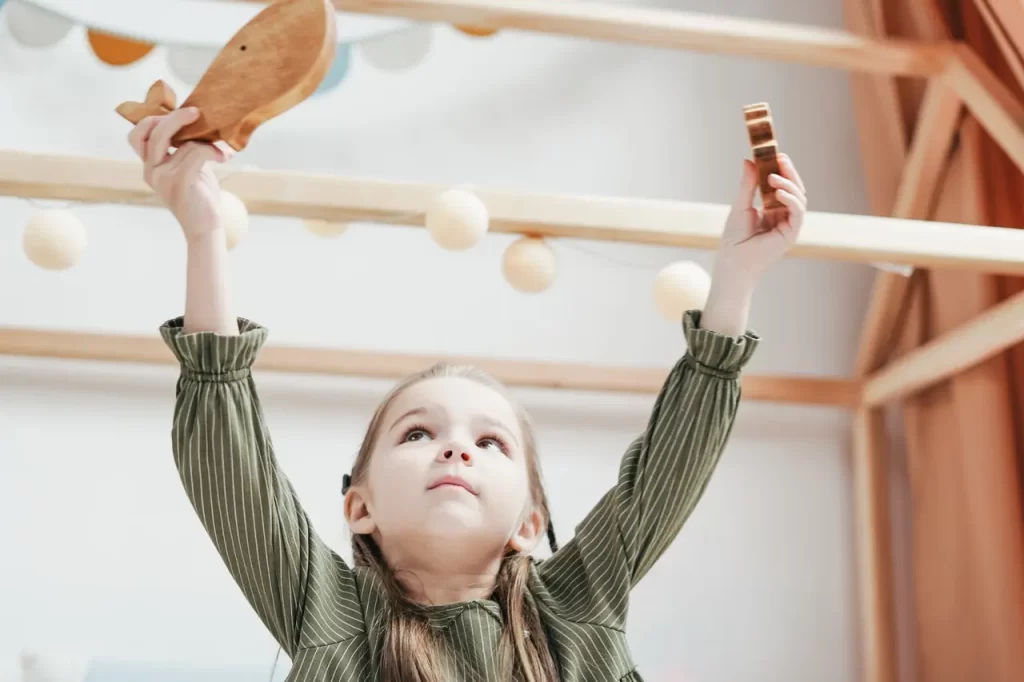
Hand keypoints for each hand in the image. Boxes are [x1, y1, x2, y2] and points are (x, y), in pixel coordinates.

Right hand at [127, 108, 231, 239]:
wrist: (206, 228)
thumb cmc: (200, 198)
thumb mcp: (188, 169)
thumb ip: (184, 150)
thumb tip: (198, 121)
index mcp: (150, 167)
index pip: (137, 136)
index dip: (150, 120)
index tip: (174, 114)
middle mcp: (151, 171)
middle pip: (152, 132)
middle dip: (175, 118)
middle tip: (196, 112)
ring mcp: (163, 177)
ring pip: (183, 142)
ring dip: (206, 141)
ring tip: (221, 149)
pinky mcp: (180, 182)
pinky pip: (196, 152)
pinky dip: (213, 151)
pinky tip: (224, 158)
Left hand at [714, 153, 806, 284]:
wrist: (733, 263)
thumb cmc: (734, 239)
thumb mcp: (740, 205)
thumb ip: (747, 185)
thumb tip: (749, 160)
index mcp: (772, 210)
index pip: (783, 185)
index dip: (782, 169)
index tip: (775, 154)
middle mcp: (783, 216)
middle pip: (795, 189)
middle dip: (789, 172)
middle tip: (779, 157)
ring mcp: (789, 225)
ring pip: (799, 198)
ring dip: (789, 183)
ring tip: (772, 176)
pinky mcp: (792, 234)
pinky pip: (798, 212)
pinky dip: (791, 199)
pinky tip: (779, 192)